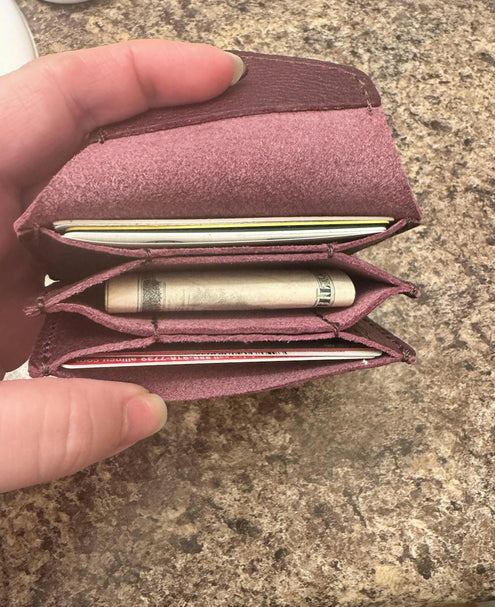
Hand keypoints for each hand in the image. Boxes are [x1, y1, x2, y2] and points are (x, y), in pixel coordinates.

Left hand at [0, 40, 245, 491]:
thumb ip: (33, 430)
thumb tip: (145, 414)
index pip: (52, 105)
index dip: (141, 76)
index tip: (222, 75)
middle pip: (88, 147)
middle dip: (175, 138)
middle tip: (256, 154)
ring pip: (95, 210)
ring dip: (165, 214)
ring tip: (239, 222)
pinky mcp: (7, 301)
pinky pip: (86, 265)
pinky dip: (136, 275)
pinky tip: (176, 294)